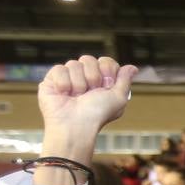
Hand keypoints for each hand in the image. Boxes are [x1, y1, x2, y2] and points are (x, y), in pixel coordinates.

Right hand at [37, 56, 137, 170]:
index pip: (105, 61)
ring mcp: (67, 78)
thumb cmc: (98, 114)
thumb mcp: (119, 97)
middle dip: (93, 77)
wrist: (76, 125)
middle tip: (91, 93)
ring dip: (79, 84)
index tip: (107, 85)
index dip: (107, 71)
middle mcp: (84, 78)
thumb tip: (133, 68)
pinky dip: (64, 84)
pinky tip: (64, 95)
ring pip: (74, 64)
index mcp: (101, 81)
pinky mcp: (51, 80)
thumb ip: (125, 80)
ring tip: (77, 97)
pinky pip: (59, 69)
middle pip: (89, 59)